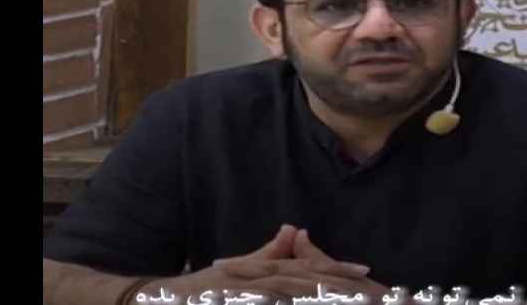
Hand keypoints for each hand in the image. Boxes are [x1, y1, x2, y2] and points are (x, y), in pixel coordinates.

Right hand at [134, 225, 372, 303]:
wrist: (157, 300)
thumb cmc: (199, 290)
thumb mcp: (239, 270)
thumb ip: (268, 253)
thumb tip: (295, 229)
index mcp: (264, 272)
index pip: (308, 270)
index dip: (337, 271)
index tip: (365, 271)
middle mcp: (259, 280)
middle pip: (306, 280)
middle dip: (338, 283)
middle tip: (369, 284)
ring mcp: (247, 292)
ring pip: (291, 290)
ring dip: (318, 291)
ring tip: (347, 292)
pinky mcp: (236, 297)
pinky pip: (267, 299)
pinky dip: (288, 297)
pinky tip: (304, 297)